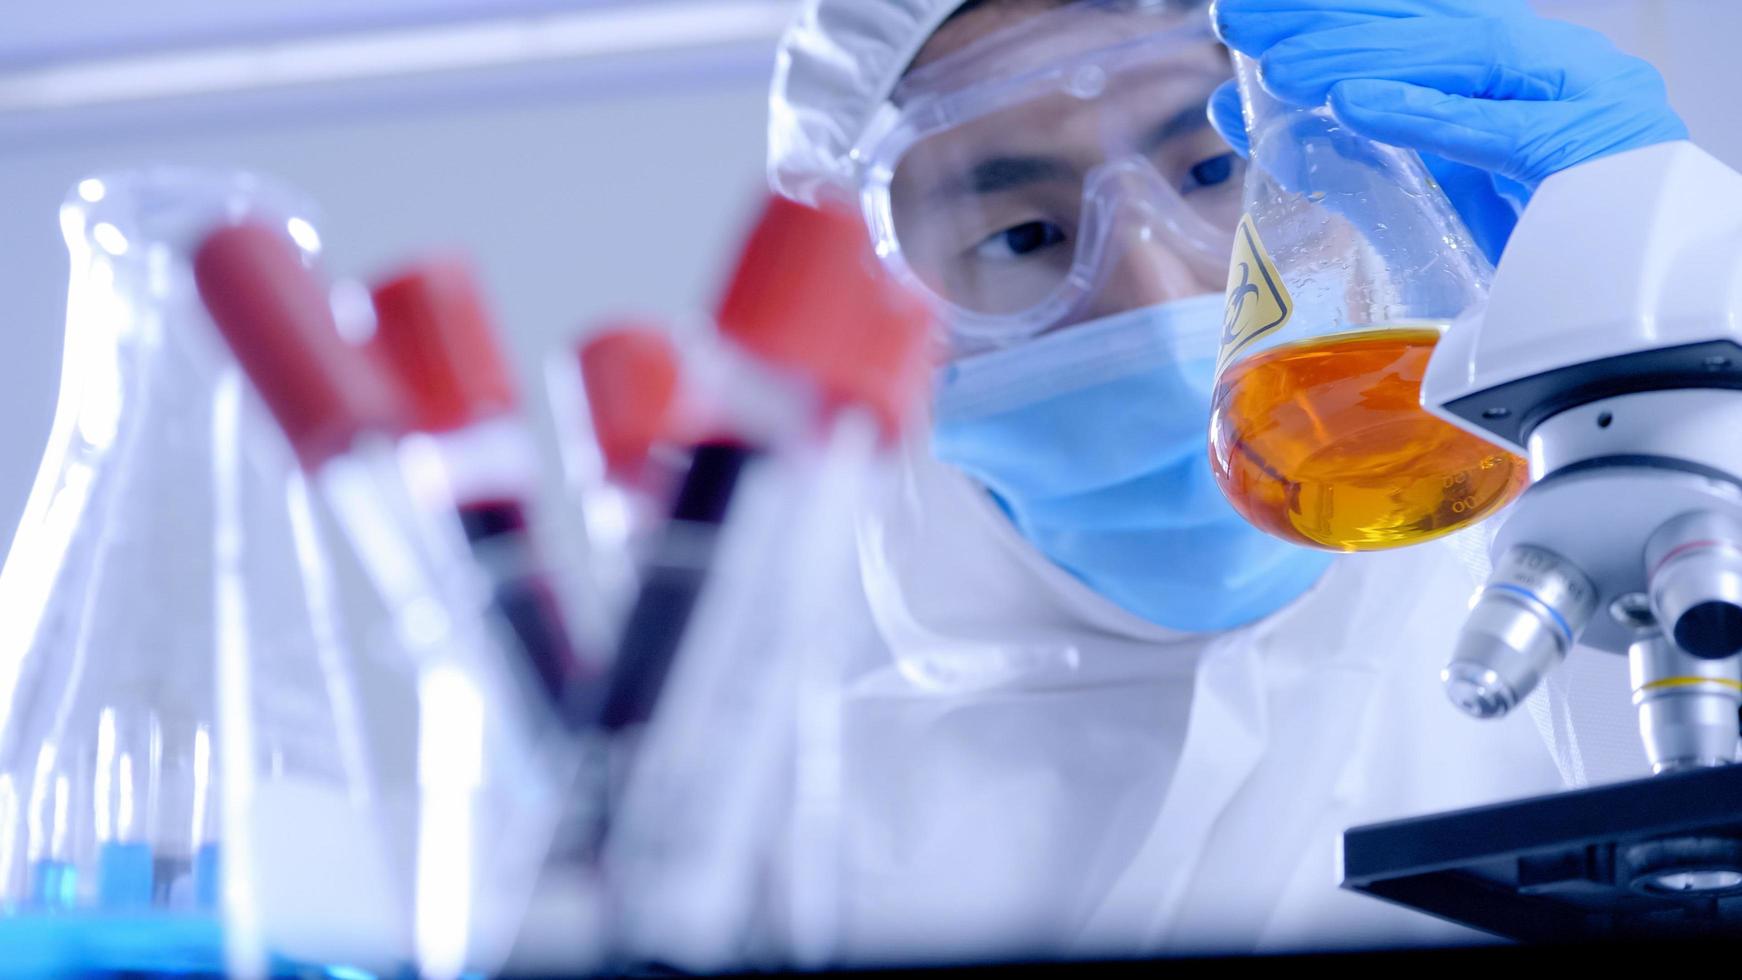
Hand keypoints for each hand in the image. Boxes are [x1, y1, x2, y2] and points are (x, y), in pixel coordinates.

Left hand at [1206, 0, 1686, 258]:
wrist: (1639, 333)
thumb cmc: (1536, 267)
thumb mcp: (1426, 211)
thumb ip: (1358, 169)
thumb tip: (1269, 133)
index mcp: (1510, 80)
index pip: (1410, 28)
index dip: (1330, 18)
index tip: (1245, 20)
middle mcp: (1546, 74)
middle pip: (1427, 27)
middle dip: (1327, 19)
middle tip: (1236, 19)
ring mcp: (1578, 105)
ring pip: (1459, 61)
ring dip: (1360, 59)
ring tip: (1280, 67)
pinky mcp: (1593, 156)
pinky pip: (1499, 130)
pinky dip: (1425, 114)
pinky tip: (1354, 105)